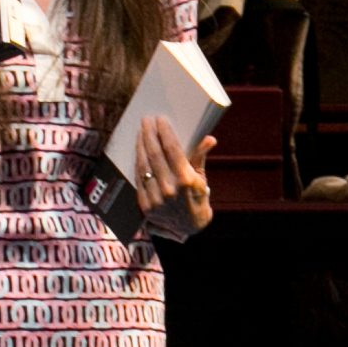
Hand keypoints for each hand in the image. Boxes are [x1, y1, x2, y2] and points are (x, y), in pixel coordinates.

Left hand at [132, 113, 211, 236]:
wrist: (189, 227)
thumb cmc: (197, 198)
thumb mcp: (202, 178)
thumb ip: (201, 157)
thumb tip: (209, 138)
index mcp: (187, 180)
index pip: (172, 149)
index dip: (164, 132)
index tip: (160, 119)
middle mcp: (170, 189)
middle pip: (155, 154)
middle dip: (149, 134)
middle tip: (146, 120)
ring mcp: (156, 198)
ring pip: (144, 165)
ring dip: (140, 146)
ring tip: (140, 132)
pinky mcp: (146, 206)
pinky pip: (139, 179)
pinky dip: (138, 163)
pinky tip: (138, 151)